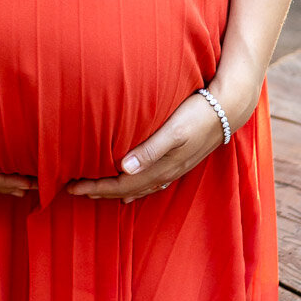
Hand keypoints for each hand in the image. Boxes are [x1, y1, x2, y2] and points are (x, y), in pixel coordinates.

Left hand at [65, 64, 261, 202]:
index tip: (71, 187)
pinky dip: (136, 187)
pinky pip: (152, 182)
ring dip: (116, 191)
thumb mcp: (173, 130)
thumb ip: (150, 149)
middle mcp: (165, 173)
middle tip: (73, 190)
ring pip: (138, 187)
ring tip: (96, 191)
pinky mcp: (178, 161)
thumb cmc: (197, 114)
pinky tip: (131, 186)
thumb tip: (124, 169)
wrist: (228, 109)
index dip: (96, 188)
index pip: (120, 185)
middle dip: (100, 192)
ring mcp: (173, 169)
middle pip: (126, 189)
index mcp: (160, 168)